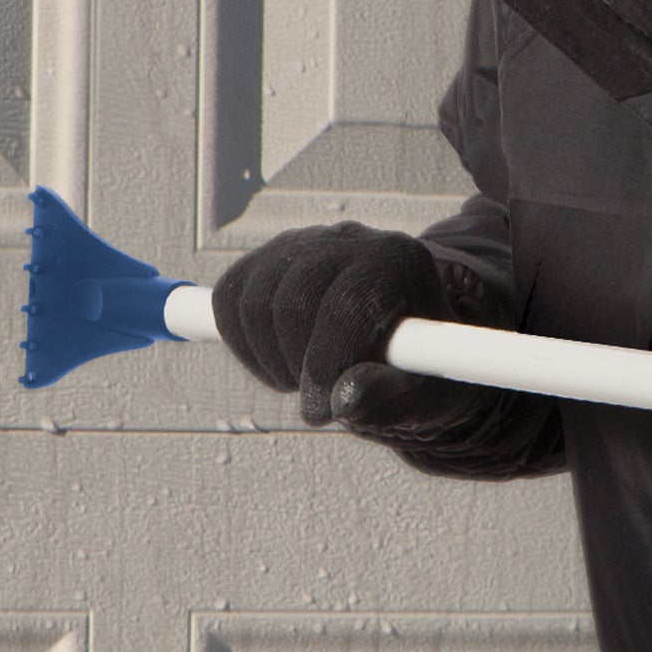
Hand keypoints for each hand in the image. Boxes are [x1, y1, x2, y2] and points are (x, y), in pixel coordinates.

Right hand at [212, 226, 532, 469]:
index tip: (324, 412)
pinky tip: (280, 362)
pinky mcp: (267, 259)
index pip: (345, 306)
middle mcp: (350, 239)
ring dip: (268, 359)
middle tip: (318, 401)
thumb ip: (387, 398)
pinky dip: (242, 342)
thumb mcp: (423, 392)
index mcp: (399, 260)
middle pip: (291, 303)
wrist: (406, 338)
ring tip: (305, 380)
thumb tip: (343, 401)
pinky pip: (228, 300)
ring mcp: (304, 243)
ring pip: (252, 303)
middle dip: (297, 365)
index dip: (326, 365)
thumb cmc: (421, 366)